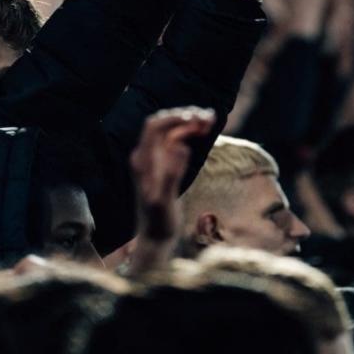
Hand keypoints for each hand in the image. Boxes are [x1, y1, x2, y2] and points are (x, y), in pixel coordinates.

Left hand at [125, 107, 215, 275]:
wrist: (154, 237)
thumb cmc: (160, 222)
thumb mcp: (165, 200)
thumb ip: (171, 173)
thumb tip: (180, 146)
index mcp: (143, 161)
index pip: (155, 127)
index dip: (175, 117)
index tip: (197, 116)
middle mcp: (144, 157)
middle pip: (163, 125)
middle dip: (185, 116)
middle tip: (210, 117)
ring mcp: (152, 160)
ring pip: (170, 132)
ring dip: (188, 123)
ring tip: (211, 120)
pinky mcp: (161, 166)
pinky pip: (174, 141)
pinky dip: (188, 134)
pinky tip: (202, 132)